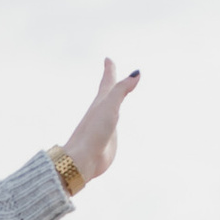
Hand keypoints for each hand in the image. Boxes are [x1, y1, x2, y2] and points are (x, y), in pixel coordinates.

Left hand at [60, 57, 140, 188]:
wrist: (83, 160)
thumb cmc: (94, 132)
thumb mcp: (110, 106)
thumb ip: (122, 90)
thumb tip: (136, 73)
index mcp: (100, 103)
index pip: (107, 82)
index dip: (109, 70)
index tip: (108, 59)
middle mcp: (100, 113)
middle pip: (106, 93)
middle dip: (110, 81)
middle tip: (110, 69)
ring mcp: (103, 126)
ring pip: (109, 109)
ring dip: (112, 100)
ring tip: (113, 95)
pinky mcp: (107, 141)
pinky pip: (112, 126)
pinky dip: (114, 120)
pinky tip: (112, 123)